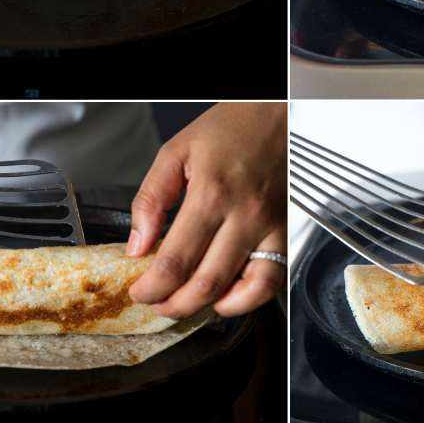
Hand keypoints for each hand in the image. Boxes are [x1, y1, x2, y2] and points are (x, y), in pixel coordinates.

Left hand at [126, 103, 286, 319]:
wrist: (274, 114)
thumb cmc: (228, 129)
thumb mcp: (174, 152)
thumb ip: (150, 199)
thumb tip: (137, 245)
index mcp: (211, 193)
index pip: (176, 261)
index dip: (152, 287)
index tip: (139, 292)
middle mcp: (244, 215)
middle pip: (207, 283)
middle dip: (175, 305)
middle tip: (157, 304)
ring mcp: (270, 227)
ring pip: (243, 290)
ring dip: (210, 308)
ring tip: (186, 304)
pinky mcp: (286, 232)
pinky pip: (272, 280)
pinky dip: (248, 299)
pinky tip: (226, 297)